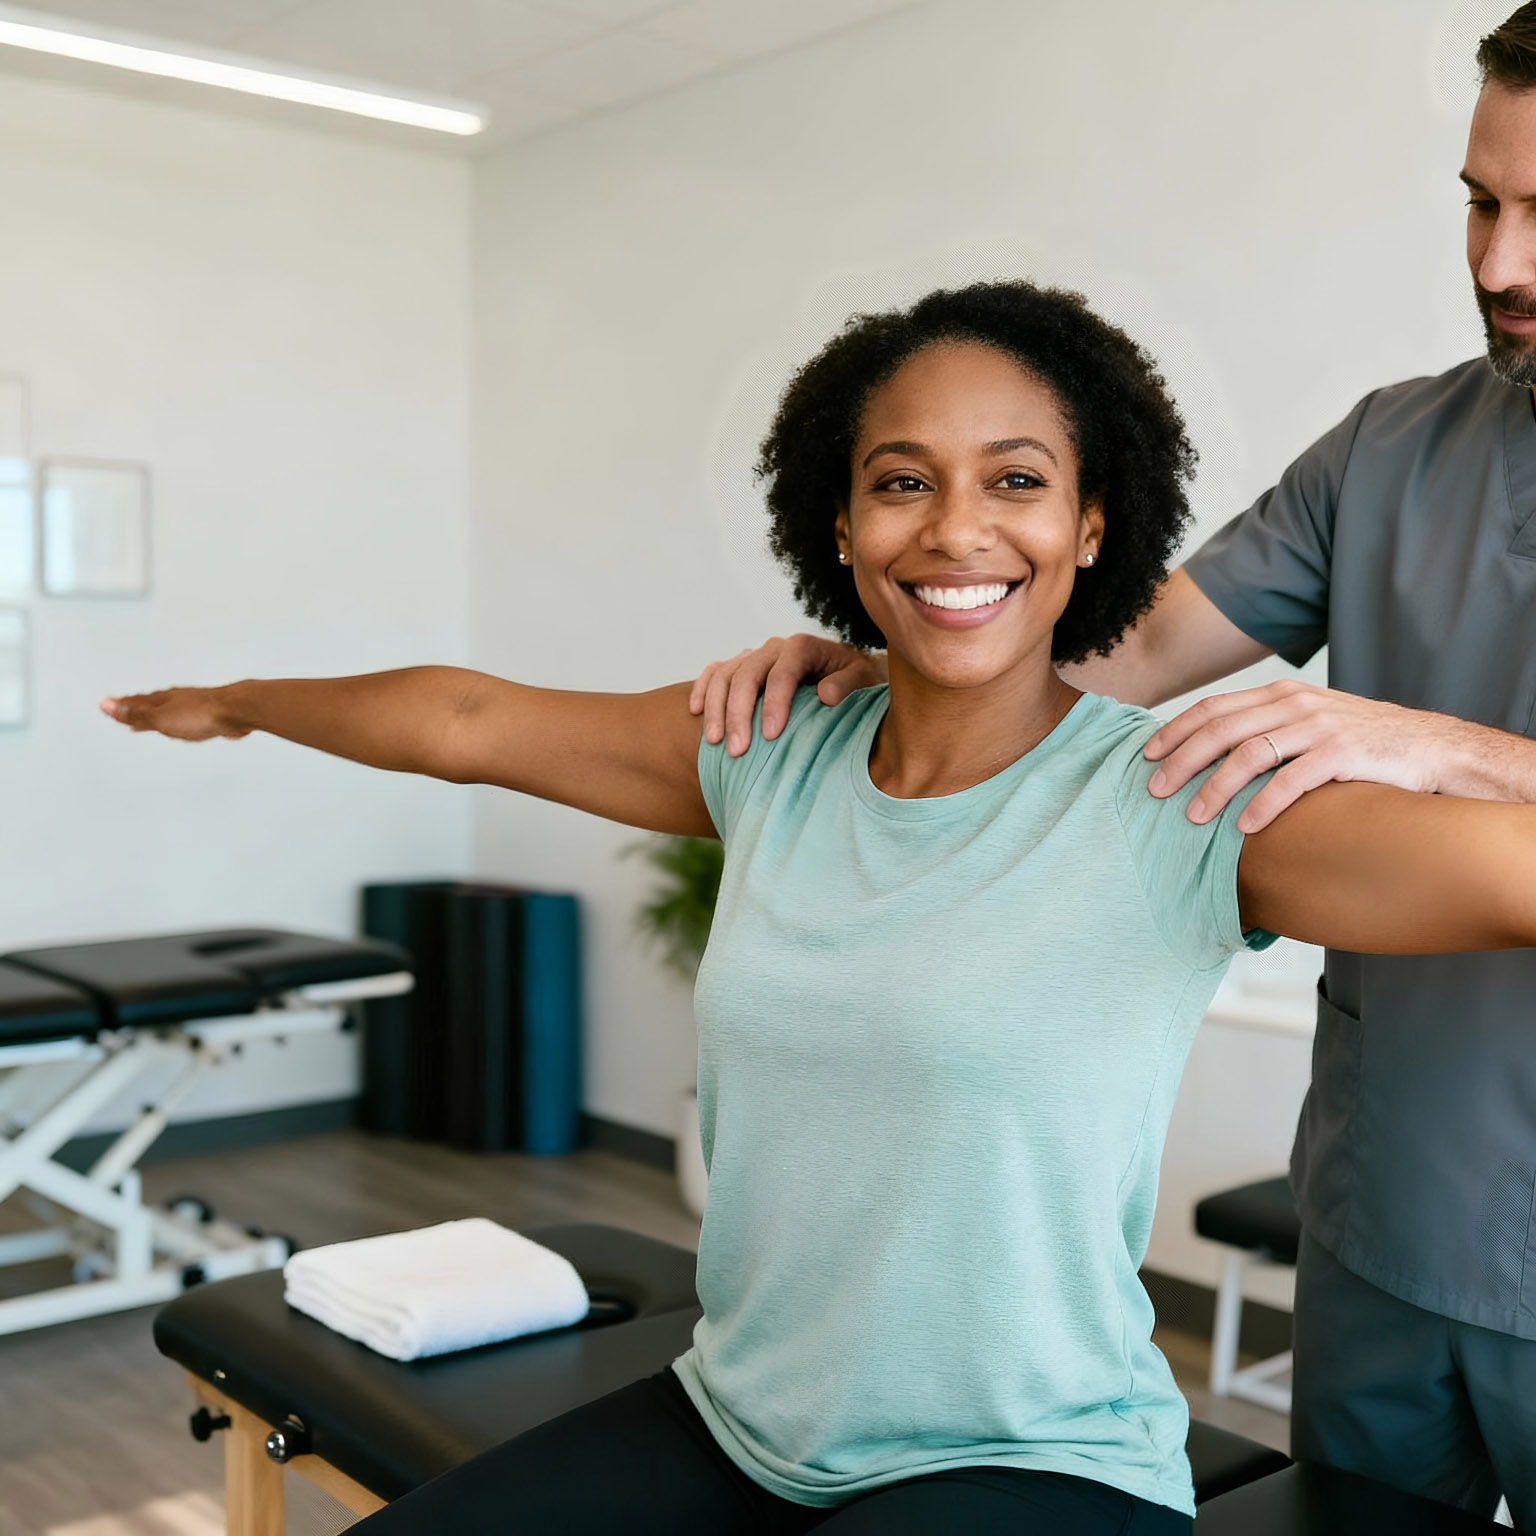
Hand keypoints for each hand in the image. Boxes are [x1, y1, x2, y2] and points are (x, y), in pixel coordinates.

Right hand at [100, 686, 247, 740]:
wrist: (237, 710)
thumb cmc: (200, 714)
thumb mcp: (160, 718)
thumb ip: (135, 715)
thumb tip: (105, 704)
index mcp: (162, 700)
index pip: (135, 703)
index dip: (121, 706)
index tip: (107, 704)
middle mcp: (177, 699)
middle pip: (152, 704)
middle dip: (137, 707)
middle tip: (125, 707)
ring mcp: (195, 705)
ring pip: (171, 709)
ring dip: (158, 713)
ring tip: (152, 717)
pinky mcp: (211, 713)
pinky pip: (189, 717)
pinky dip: (181, 720)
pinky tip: (188, 722)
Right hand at [688, 635, 886, 756]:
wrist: (848, 676)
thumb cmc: (856, 683)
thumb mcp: (865, 680)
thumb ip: (849, 684)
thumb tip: (825, 695)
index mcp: (804, 647)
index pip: (782, 672)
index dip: (774, 702)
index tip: (770, 735)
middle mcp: (775, 648)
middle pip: (747, 674)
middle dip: (739, 713)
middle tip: (737, 750)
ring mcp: (755, 656)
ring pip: (725, 675)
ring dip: (715, 708)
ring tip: (715, 742)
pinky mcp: (741, 667)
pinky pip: (714, 673)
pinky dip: (702, 690)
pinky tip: (695, 713)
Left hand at [1143, 679, 1446, 831]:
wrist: (1430, 747)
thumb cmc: (1362, 742)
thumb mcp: (1309, 723)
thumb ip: (1267, 730)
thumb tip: (1211, 757)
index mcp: (1280, 694)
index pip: (1214, 707)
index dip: (1176, 730)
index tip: (1146, 756)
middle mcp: (1295, 704)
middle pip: (1221, 729)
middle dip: (1182, 760)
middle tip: (1155, 790)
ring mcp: (1320, 726)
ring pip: (1250, 754)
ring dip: (1215, 787)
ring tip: (1192, 816)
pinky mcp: (1344, 753)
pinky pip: (1292, 780)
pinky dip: (1263, 804)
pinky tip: (1243, 827)